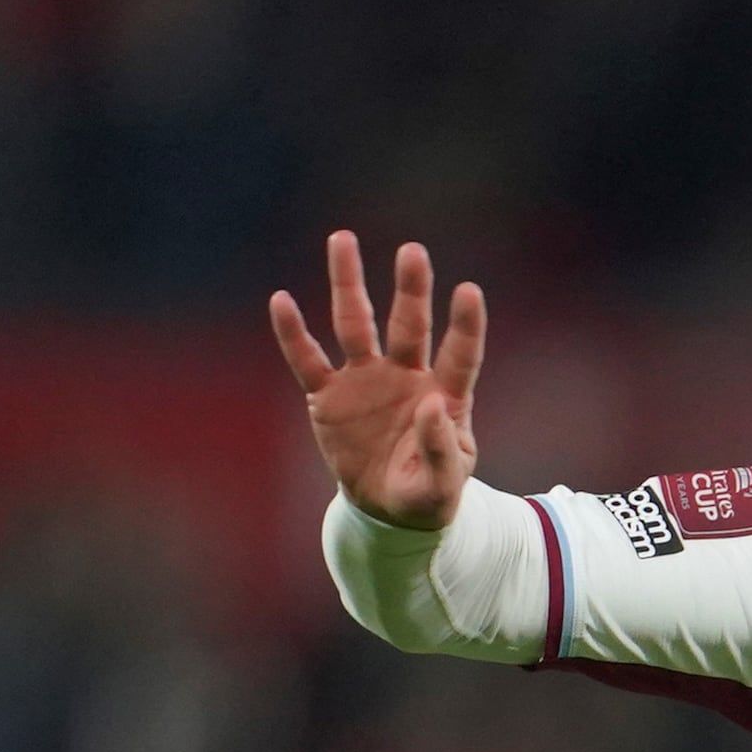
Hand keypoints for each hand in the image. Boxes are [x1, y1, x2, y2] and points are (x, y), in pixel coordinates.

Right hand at [268, 230, 486, 531]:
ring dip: (349, 284)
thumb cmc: (428, 494)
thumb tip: (432, 404)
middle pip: (407, 325)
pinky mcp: (328, 396)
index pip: (460, 355)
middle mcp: (405, 377)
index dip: (465, 325)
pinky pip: (307, 360)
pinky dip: (293, 334)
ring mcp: (365, 381)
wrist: (389, 512)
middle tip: (412, 251)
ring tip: (343, 239)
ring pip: (354, 324)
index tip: (469, 291)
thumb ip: (441, 448)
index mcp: (444, 397)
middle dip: (410, 289)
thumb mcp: (443, 486)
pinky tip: (281, 300)